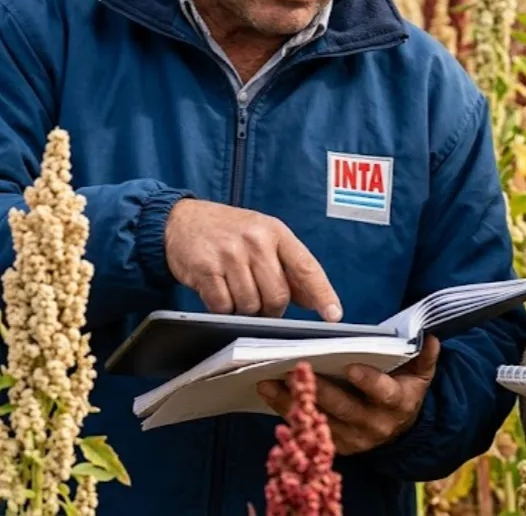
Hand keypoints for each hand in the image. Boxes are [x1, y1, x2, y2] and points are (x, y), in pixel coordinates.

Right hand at [164, 198, 341, 320]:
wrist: (181, 220)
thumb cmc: (230, 232)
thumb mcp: (264, 238)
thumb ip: (290, 268)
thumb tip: (315, 300)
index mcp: (277, 232)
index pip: (306, 267)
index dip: (322, 294)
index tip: (334, 315)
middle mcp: (256, 240)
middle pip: (278, 295)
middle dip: (272, 310)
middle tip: (260, 302)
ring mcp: (230, 254)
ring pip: (251, 305)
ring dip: (245, 309)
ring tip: (236, 291)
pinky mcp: (205, 269)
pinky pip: (223, 306)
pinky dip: (222, 308)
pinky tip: (218, 291)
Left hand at [257, 335, 439, 453]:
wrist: (400, 427)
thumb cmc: (405, 389)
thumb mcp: (420, 373)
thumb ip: (424, 356)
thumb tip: (430, 338)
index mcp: (398, 403)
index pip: (383, 392)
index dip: (368, 381)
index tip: (350, 366)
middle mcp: (376, 425)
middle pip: (344, 408)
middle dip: (318, 389)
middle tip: (294, 369)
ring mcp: (354, 439)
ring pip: (321, 422)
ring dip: (292, 404)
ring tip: (268, 383)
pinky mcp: (337, 446)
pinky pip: (310, 431)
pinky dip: (288, 415)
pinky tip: (271, 397)